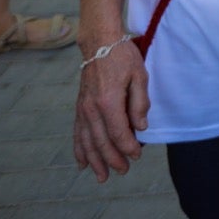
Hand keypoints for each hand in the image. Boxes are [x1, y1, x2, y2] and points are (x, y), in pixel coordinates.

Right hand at [73, 39, 147, 181]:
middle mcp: (92, 108)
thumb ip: (139, 103)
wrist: (99, 41)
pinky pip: (77, 132)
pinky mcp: (79, 106)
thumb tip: (140, 128)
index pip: (118, 133)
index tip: (137, 155)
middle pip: (101, 142)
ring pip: (87, 141)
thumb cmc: (122, 57)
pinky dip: (79, 149)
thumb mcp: (139, 76)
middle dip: (113, 159)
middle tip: (123, 171)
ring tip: (102, 176)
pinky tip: (82, 162)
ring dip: (94, 161)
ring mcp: (83, 108)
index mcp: (108, 101)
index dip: (128, 147)